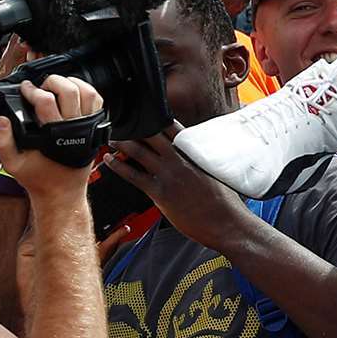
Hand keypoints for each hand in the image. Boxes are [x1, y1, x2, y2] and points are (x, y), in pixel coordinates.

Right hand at [0, 75, 103, 201]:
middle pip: (69, 91)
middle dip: (53, 81)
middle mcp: (74, 127)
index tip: (25, 88)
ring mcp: (87, 126)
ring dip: (72, 82)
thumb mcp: (12, 164)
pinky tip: (74, 91)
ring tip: (57, 84)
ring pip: (88, 93)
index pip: (45, 101)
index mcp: (53, 134)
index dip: (32, 90)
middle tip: (41, 85)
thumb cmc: (39, 179)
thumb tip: (1, 119)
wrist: (61, 192)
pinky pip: (97, 102)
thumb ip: (2, 141)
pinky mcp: (94, 128)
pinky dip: (87, 91)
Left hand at [104, 127, 251, 248]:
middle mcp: (180, 160)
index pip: (173, 128)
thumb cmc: (226, 202)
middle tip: (123, 124)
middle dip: (136, 128)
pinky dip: (119, 166)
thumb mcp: (217, 173)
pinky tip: (109, 161)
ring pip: (140, 152)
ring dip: (123, 143)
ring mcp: (169, 176)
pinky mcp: (160, 193)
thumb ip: (201, 162)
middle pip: (152, 136)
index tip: (146, 114)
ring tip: (112, 138)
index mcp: (195, 152)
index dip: (157, 119)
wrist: (226, 222)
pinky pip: (134, 176)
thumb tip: (193, 159)